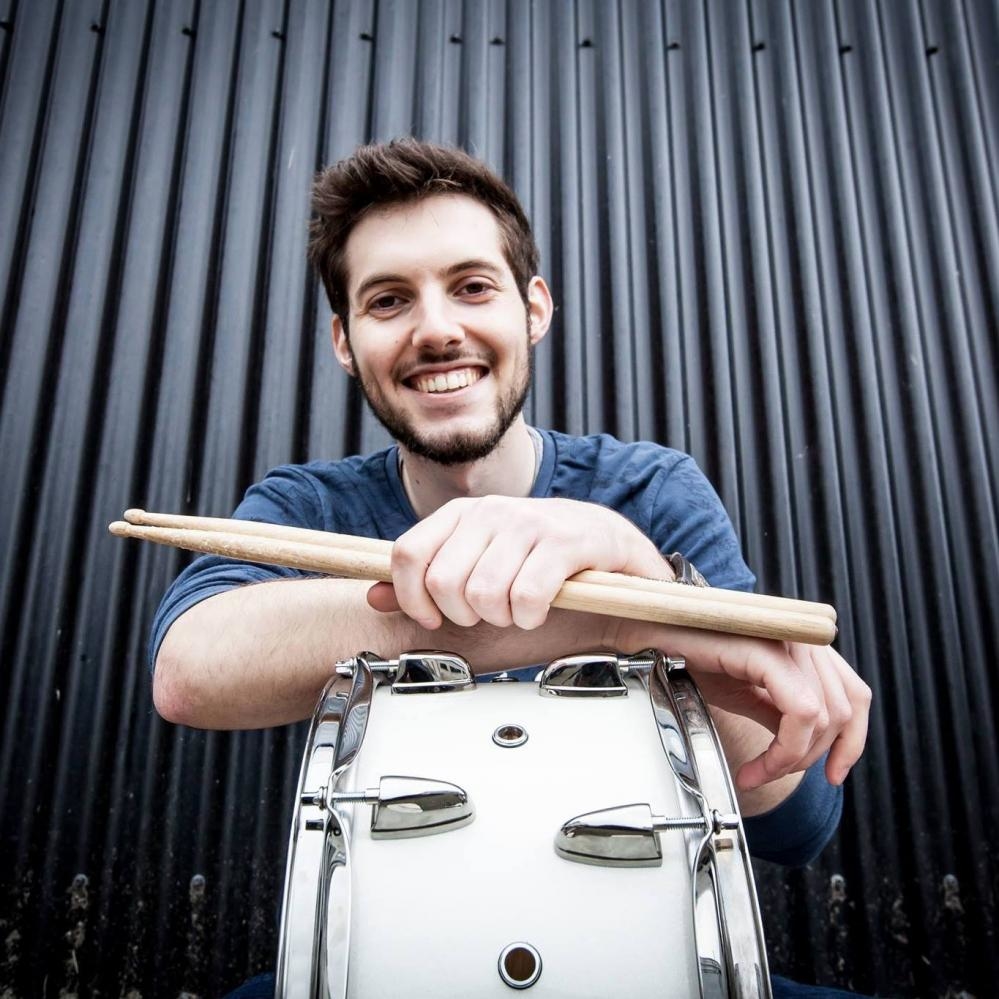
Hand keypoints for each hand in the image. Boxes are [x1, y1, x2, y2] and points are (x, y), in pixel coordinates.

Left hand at [367, 496, 668, 629]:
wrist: (613, 548)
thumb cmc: (542, 563)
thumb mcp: (478, 569)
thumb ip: (424, 582)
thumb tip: (375, 595)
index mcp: (463, 515)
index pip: (408, 554)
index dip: (413, 599)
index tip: (434, 617)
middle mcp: (492, 512)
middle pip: (443, 582)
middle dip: (464, 615)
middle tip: (490, 615)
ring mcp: (529, 523)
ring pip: (483, 593)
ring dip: (501, 618)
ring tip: (518, 611)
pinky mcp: (566, 542)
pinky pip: (527, 596)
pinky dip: (530, 617)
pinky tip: (541, 611)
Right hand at [615, 622, 870, 789]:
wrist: (644, 635)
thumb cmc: (684, 655)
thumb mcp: (746, 694)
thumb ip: (782, 713)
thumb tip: (805, 747)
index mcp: (799, 643)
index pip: (854, 694)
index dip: (851, 741)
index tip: (832, 774)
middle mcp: (798, 635)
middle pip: (843, 710)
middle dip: (812, 756)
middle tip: (773, 774)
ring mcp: (784, 638)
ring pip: (825, 716)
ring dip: (793, 759)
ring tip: (760, 772)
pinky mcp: (765, 650)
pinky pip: (802, 712)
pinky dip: (784, 751)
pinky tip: (757, 767)